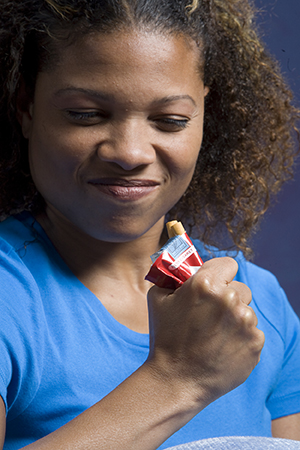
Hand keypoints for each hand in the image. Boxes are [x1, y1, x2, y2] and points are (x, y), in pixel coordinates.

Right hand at [146, 257, 264, 406]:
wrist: (175, 380)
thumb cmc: (164, 337)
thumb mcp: (158, 298)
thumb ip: (172, 276)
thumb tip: (181, 267)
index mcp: (206, 283)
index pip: (228, 264)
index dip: (220, 273)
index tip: (214, 284)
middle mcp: (229, 299)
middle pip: (240, 288)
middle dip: (227, 297)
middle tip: (211, 314)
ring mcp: (245, 322)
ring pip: (246, 310)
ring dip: (235, 318)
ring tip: (215, 335)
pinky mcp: (255, 343)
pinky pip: (252, 332)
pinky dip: (241, 338)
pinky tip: (223, 348)